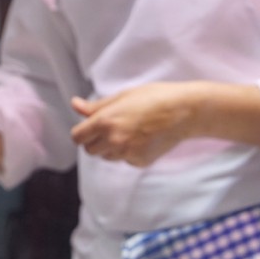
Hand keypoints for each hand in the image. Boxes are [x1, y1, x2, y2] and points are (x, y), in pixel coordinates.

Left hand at [70, 83, 198, 166]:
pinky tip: (142, 139)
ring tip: (129, 132)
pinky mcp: (140, 162)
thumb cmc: (155, 98)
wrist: (184, 112)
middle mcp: (113, 140)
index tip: (90, 128)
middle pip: (90, 150)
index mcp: (105, 121)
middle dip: (95, 141)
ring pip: (107, 157)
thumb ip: (96, 106)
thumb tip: (75, 105)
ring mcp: (127, 154)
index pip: (78, 137)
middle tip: (111, 128)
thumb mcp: (122, 96)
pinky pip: (125, 160)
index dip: (82, 132)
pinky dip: (129, 153)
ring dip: (111, 148)